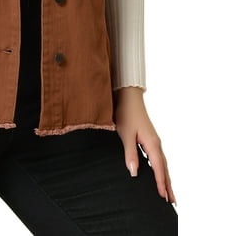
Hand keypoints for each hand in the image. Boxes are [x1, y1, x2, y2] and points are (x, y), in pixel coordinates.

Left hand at [114, 87, 175, 203]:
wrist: (129, 97)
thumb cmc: (127, 114)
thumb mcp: (126, 135)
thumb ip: (130, 154)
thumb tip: (134, 173)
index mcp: (152, 143)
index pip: (158, 168)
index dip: (160, 183)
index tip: (163, 197)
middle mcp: (156, 143)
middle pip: (164, 168)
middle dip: (168, 184)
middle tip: (172, 201)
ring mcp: (154, 140)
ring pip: (163, 163)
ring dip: (166, 177)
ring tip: (168, 192)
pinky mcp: (150, 138)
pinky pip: (159, 157)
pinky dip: (161, 168)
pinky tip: (159, 172)